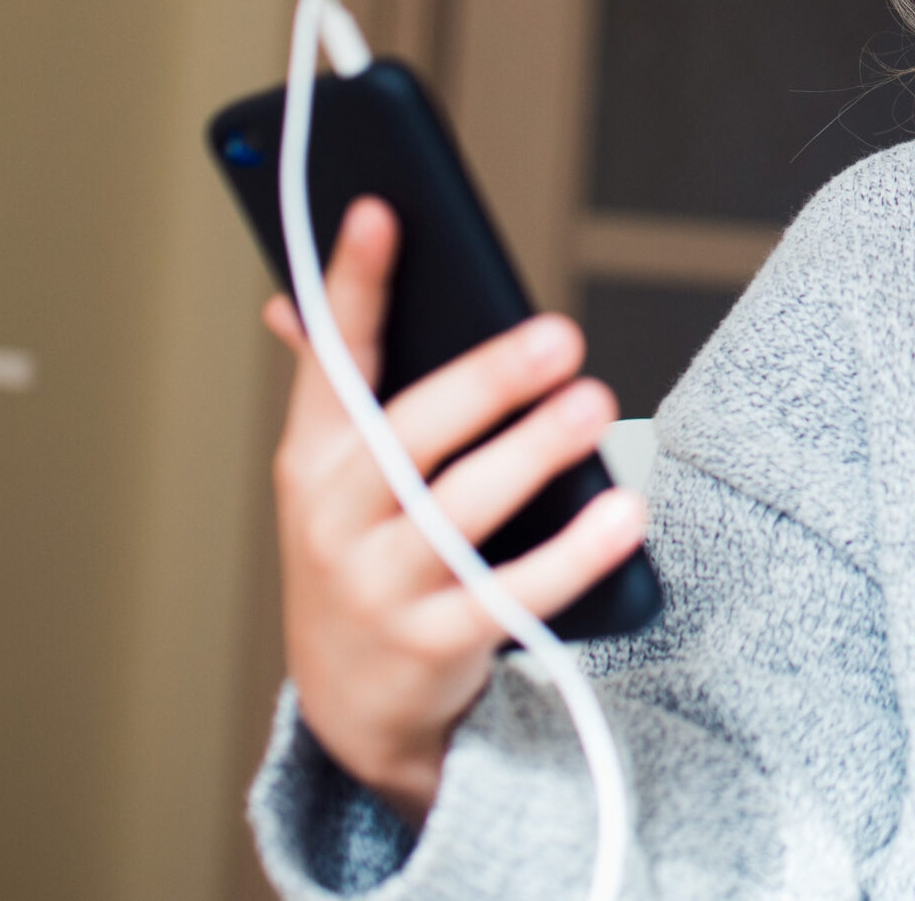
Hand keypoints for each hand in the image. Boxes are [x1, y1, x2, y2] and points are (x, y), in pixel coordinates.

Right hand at [263, 197, 646, 823]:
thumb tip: (292, 297)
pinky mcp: (433, 646)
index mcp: (312, 459)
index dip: (352, 284)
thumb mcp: (336, 476)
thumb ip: (336, 390)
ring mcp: (379, 587)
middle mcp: (335, 519)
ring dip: (533, 455)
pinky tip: (622, 514)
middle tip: (559, 336)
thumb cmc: (366, 552)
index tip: (379, 209)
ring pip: (461, 513)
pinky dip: (572, 555)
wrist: (355, 705)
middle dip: (485, 381)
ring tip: (594, 406)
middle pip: (412, 437)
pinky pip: (511, 596)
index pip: (331, 359)